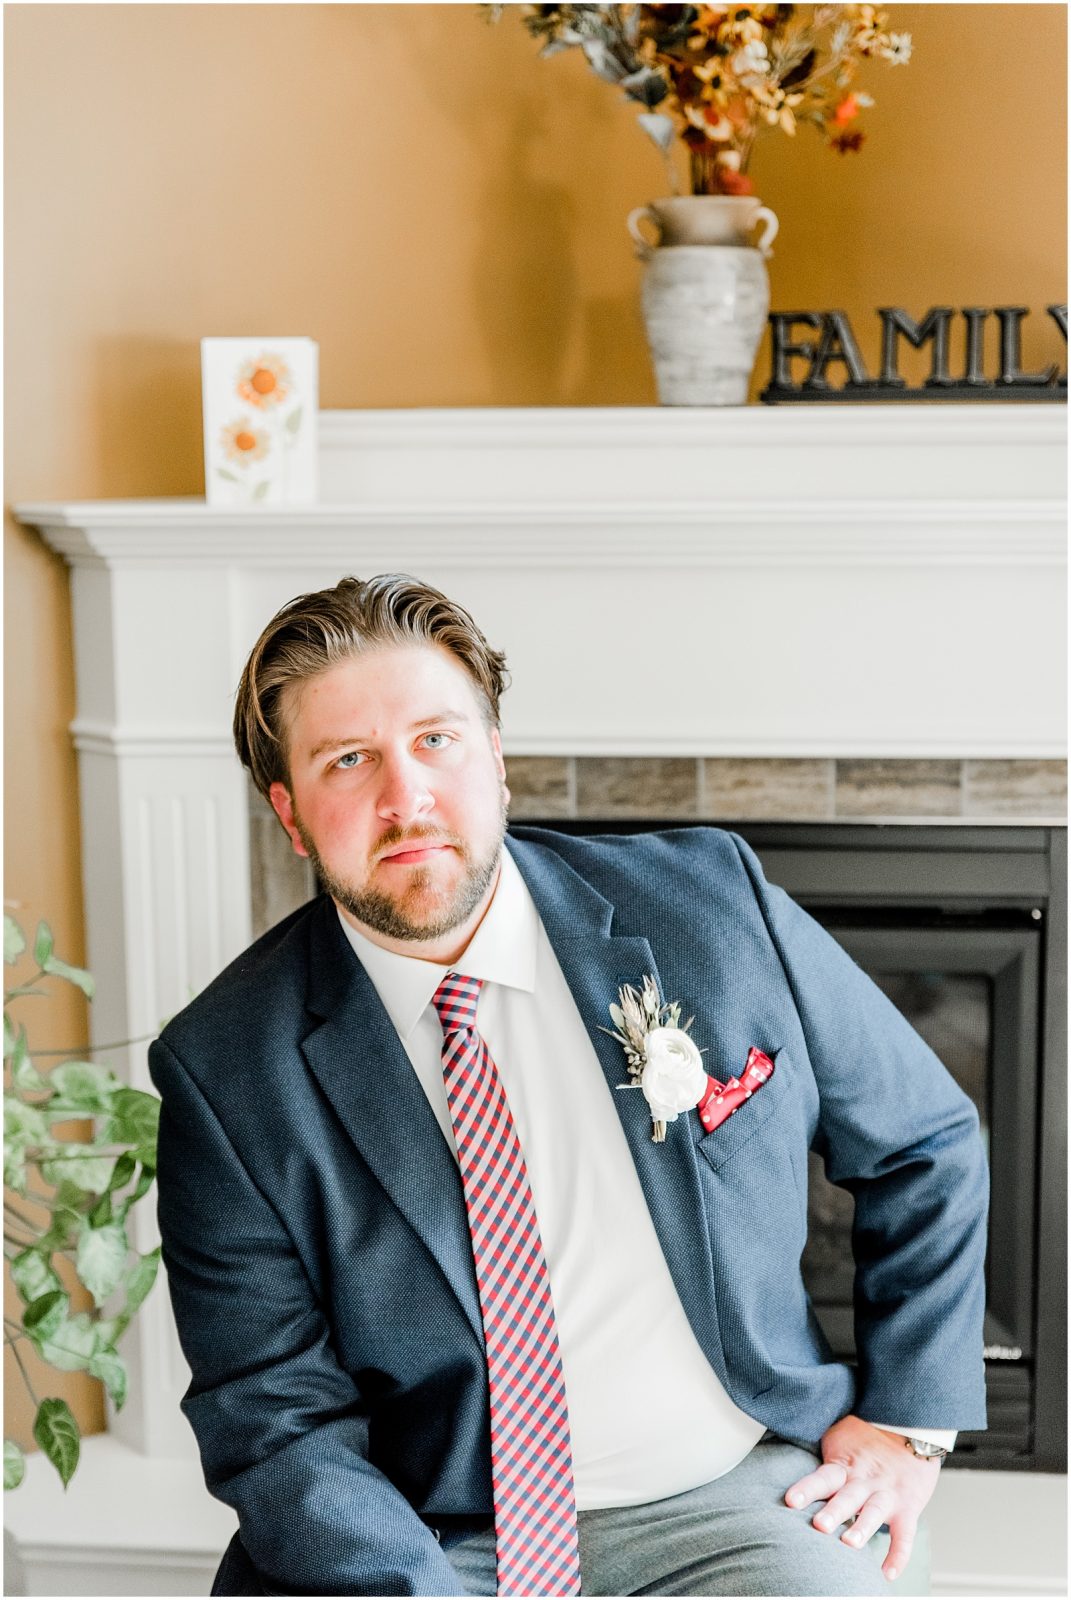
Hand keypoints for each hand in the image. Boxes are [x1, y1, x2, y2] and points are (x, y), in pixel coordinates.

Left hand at [783, 1413, 940, 1583]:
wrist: (910, 1428)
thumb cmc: (867, 1436)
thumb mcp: (841, 1438)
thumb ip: (823, 1457)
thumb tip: (784, 1463)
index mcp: (845, 1466)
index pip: (823, 1477)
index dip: (807, 1489)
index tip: (790, 1501)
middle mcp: (864, 1481)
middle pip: (847, 1497)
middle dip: (834, 1512)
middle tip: (819, 1525)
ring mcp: (887, 1494)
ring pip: (874, 1511)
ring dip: (862, 1527)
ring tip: (850, 1543)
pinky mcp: (907, 1506)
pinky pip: (905, 1534)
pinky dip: (899, 1555)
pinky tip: (887, 1574)